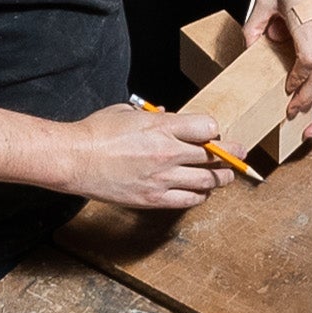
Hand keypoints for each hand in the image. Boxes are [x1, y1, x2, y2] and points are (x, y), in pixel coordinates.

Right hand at [58, 110, 227, 211]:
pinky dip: (199, 196)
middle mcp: (168, 153)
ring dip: (220, 178)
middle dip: (230, 155)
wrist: (73, 160)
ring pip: (208, 182)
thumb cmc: (96, 133)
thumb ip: (152, 115)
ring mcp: (162, 179)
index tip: (215, 133)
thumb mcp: (126, 112)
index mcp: (163, 127)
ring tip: (224, 176)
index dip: (216, 131)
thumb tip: (164, 114)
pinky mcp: (153, 199)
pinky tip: (200, 192)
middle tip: (238, 155)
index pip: (210, 128)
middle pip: (215, 156)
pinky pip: (189, 201)